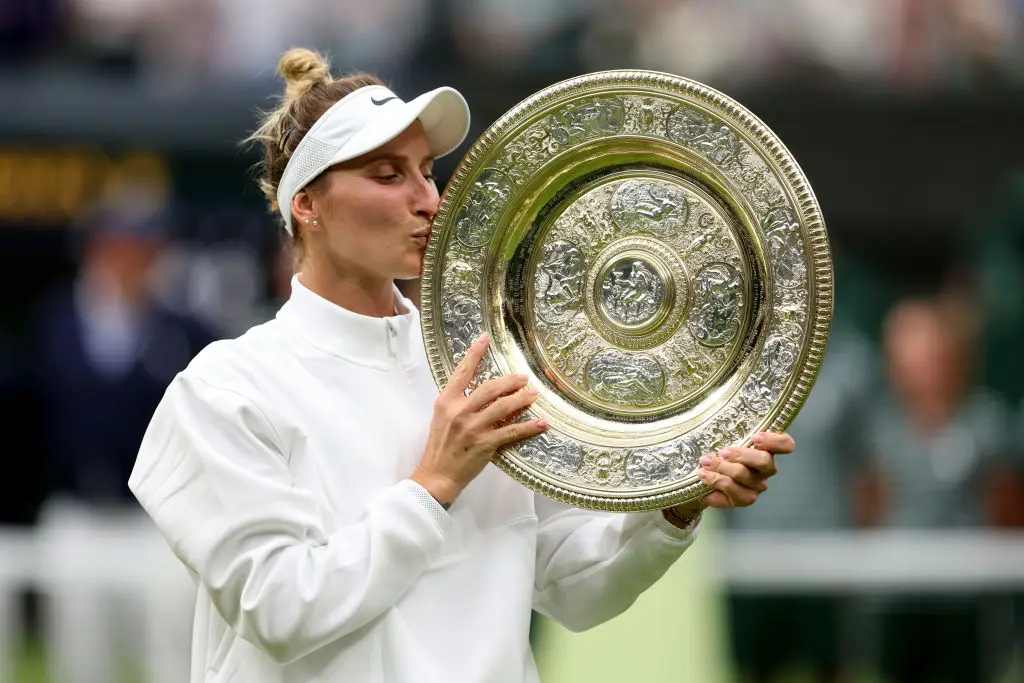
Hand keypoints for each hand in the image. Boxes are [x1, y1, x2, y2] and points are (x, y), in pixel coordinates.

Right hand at [412, 333, 547, 506]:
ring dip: (522, 399)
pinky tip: (541, 422)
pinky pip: (512, 431)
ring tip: (534, 394)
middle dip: (510, 381)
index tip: (486, 339)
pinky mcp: (485, 444)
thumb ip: (460, 402)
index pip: (462, 372)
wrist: (437, 474)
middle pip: (490, 388)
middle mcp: (459, 411)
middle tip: (524, 377)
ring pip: (503, 407)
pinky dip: (529, 426)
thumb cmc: (440, 446)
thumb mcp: (443, 417)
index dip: (475, 353)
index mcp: (446, 401)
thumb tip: (486, 391)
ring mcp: (473, 428)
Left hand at [664, 431, 795, 521]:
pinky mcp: (744, 500)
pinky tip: (704, 481)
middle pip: (764, 461)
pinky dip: (716, 485)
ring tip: (704, 464)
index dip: (775, 441)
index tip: (755, 437)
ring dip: (722, 469)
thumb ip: (724, 426)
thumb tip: (710, 409)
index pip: (785, 444)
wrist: (700, 479)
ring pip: (744, 477)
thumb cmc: (715, 450)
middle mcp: (765, 469)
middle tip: (721, 452)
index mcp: (766, 449)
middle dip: (741, 455)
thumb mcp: (720, 436)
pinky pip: (734, 494)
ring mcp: (756, 486)